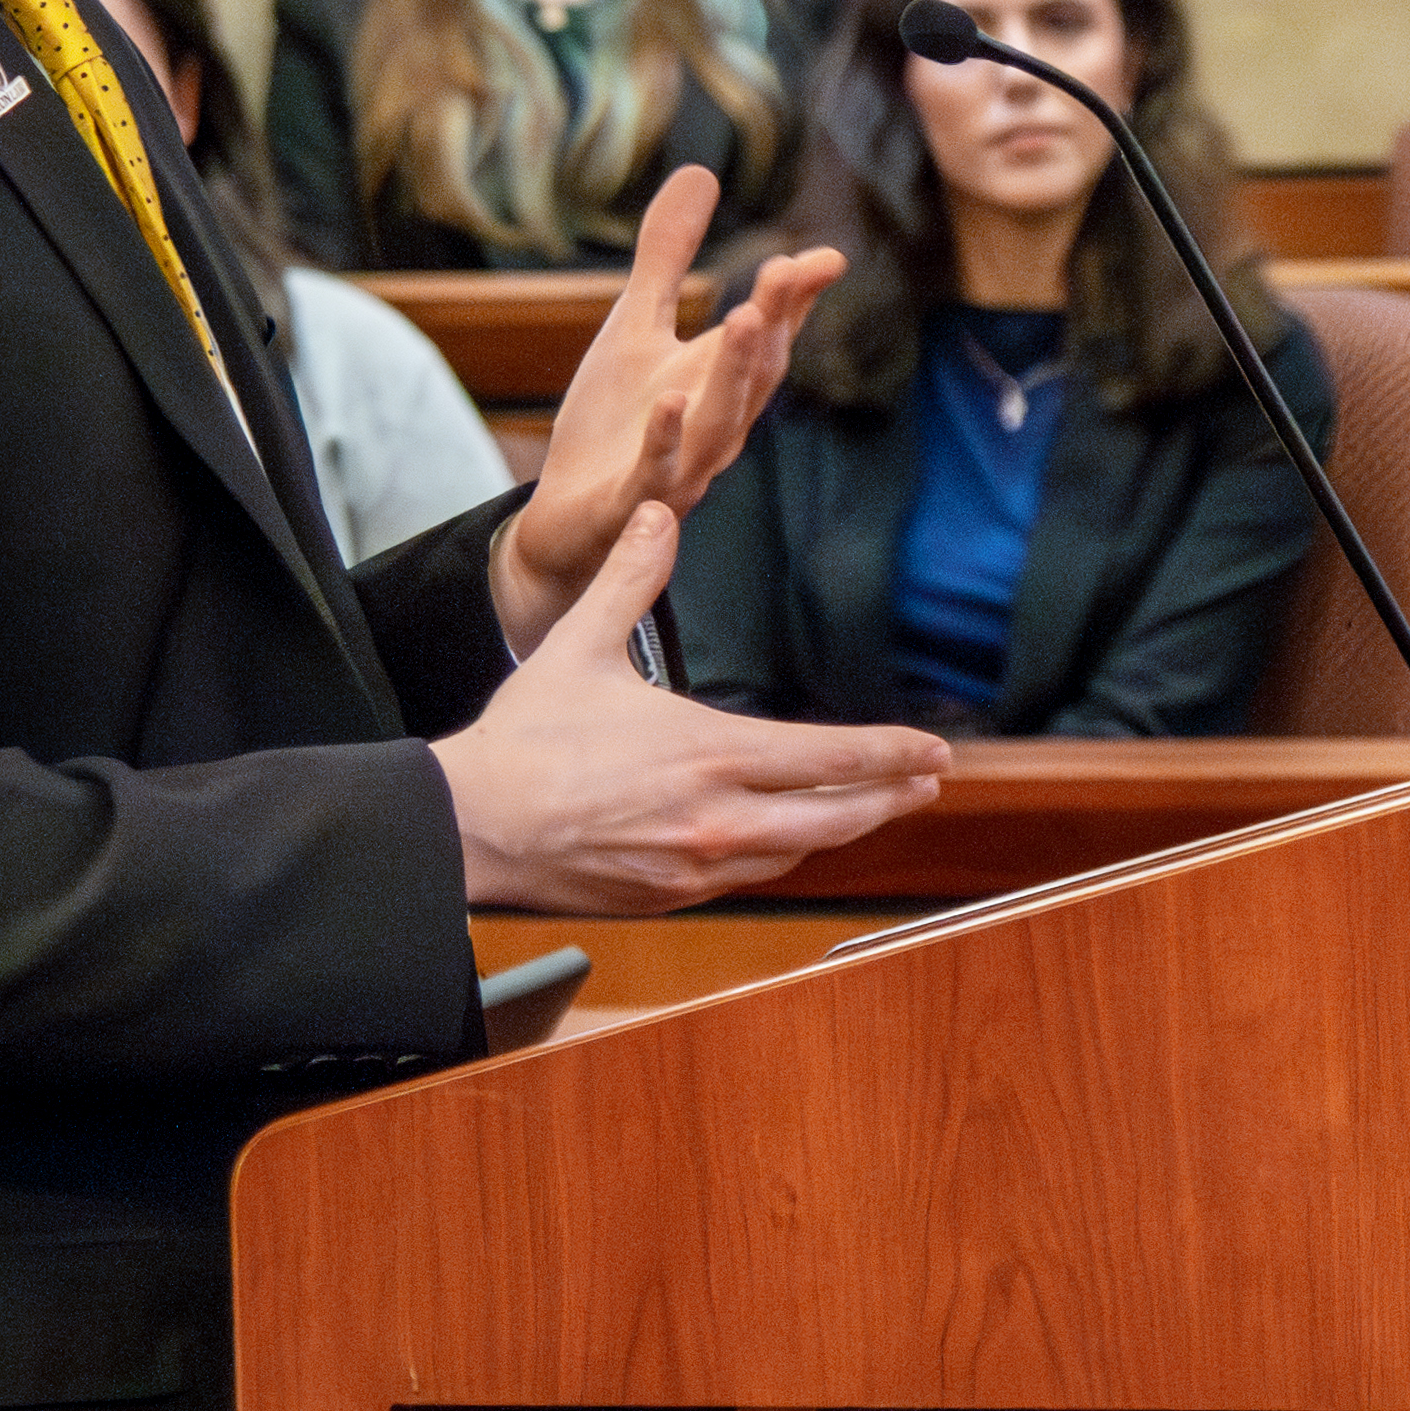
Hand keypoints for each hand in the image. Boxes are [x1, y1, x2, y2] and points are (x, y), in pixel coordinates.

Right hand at [437, 504, 946, 912]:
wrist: (472, 828)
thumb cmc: (524, 740)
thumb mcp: (579, 645)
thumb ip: (631, 578)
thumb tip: (658, 514)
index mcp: (709, 753)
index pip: (829, 758)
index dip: (891, 756)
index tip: (937, 753)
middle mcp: (717, 818)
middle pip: (834, 818)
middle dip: (889, 800)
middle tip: (927, 785)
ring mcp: (697, 865)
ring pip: (795, 852)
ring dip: (839, 830)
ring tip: (869, 810)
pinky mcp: (671, 896)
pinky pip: (749, 877)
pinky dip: (781, 854)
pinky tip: (788, 838)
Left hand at [494, 166, 841, 654]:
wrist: (564, 522)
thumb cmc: (613, 425)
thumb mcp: (633, 326)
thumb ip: (667, 257)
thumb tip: (701, 171)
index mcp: (717, 383)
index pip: (768, 337)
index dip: (795, 300)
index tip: (823, 258)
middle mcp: (711, 427)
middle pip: (755, 376)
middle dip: (775, 324)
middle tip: (786, 272)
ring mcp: (678, 469)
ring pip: (720, 424)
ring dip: (737, 374)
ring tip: (747, 317)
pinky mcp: (632, 504)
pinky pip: (656, 472)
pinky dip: (665, 438)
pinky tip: (668, 399)